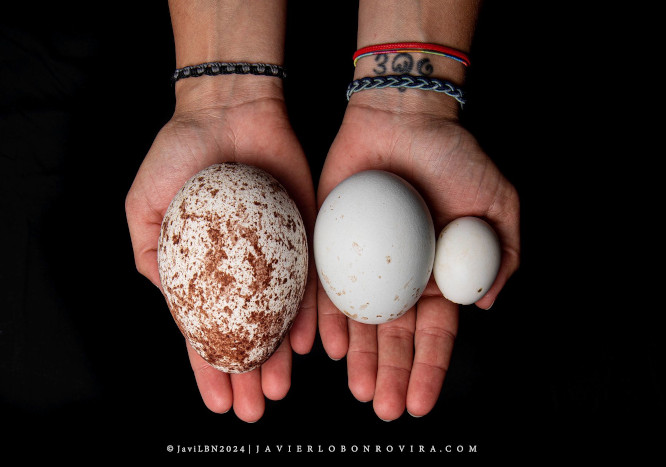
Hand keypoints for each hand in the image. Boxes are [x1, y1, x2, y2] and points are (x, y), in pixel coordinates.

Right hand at [125, 78, 316, 421]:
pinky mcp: (307, 235)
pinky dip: (308, 313)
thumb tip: (168, 302)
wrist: (230, 108)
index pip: (205, 330)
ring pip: (280, 317)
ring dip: (278, 356)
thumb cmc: (180, 151)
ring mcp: (277, 256)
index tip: (217, 402)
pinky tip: (306, 343)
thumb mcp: (144, 205)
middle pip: (246, 332)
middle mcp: (243, 270)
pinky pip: (310, 281)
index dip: (209, 369)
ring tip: (278, 388)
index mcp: (204, 269)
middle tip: (253, 408)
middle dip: (248, 373)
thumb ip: (147, 255)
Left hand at [317, 94, 519, 420]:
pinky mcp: (328, 243)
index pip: (433, 334)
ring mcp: (361, 263)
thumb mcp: (497, 203)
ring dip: (360, 358)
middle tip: (386, 408)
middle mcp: (398, 277)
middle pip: (393, 337)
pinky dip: (326, 318)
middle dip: (391, 375)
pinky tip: (329, 346)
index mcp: (436, 276)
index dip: (428, 370)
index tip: (421, 403)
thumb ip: (502, 255)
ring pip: (358, 322)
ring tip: (361, 388)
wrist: (403, 116)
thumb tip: (486, 304)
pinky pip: (325, 288)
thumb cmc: (453, 156)